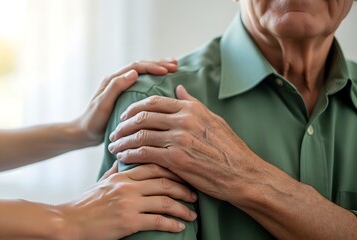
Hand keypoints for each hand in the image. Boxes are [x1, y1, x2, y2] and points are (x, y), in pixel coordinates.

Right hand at [57, 161, 196, 239]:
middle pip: (164, 181)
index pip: (154, 165)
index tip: (185, 175)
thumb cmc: (86, 203)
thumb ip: (117, 169)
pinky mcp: (128, 222)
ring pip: (164, 201)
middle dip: (183, 188)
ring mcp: (128, 203)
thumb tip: (126, 158)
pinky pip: (157, 221)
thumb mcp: (102, 181)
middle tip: (194, 194)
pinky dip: (172, 224)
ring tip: (192, 214)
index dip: (173, 169)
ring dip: (182, 208)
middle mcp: (127, 186)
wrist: (70, 221)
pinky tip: (179, 227)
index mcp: (123, 175)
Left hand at [77, 59, 177, 145]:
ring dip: (157, 70)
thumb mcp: (103, 105)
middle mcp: (117, 81)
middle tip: (175, 65)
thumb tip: (133, 73)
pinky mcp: (125, 96)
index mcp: (112, 80)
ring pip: (142, 74)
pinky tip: (164, 84)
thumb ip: (116, 88)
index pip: (136, 67)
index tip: (167, 70)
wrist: (84, 133)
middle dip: (158, 64)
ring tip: (173, 69)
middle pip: (140, 67)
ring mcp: (121, 88)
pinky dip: (154, 80)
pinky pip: (142, 84)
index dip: (152, 67)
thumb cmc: (93, 121)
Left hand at [108, 85, 264, 202]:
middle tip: (115, 132)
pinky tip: (123, 158)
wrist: (242, 174)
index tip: (124, 116)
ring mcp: (178, 139)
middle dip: (123, 124)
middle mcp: (182, 120)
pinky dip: (130, 155)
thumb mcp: (214, 119)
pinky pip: (144, 153)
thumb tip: (178, 88)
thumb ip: (192, 103)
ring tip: (114, 146)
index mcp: (190, 109)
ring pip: (140, 135)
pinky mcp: (175, 159)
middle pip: (142, 116)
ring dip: (123, 141)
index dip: (134, 108)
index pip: (153, 102)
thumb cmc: (230, 149)